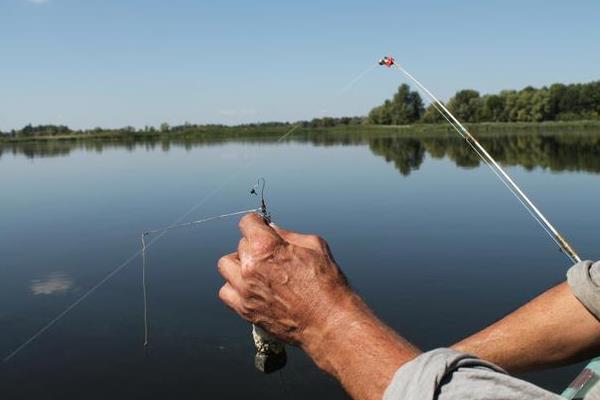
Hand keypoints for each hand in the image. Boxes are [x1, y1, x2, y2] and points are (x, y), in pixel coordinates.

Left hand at [217, 213, 419, 399]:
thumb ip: (289, 235)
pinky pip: (226, 292)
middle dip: (255, 245)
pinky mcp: (245, 310)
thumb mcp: (315, 246)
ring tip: (255, 269)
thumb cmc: (327, 284)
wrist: (329, 322)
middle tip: (271, 254)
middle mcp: (250, 267)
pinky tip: (250, 287)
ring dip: (239, 264)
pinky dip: (235, 287)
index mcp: (266, 247)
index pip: (247, 222)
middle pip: (240, 245)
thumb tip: (272, 229)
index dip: (257, 223)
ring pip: (226, 266)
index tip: (261, 227)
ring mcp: (245, 290)